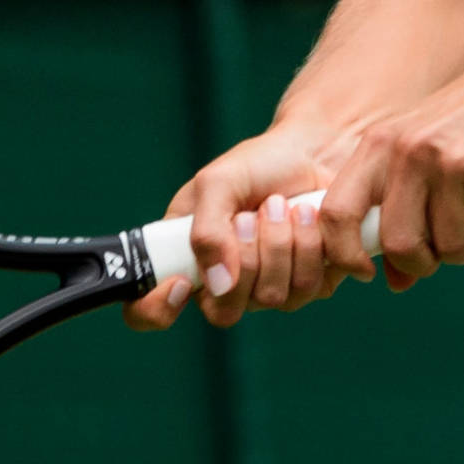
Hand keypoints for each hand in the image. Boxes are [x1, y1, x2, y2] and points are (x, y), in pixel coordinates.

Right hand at [123, 121, 352, 332]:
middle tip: (249, 215)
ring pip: (270, 298)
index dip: (157, 310)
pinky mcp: (308, 285)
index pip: (150, 312)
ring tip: (281, 204)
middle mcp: (223, 286)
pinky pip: (307, 287)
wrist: (313, 152)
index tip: (181, 283)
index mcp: (185, 261)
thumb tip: (217, 283)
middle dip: (243, 257)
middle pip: (224, 311)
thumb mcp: (218, 184)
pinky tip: (307, 215)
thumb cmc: (257, 166)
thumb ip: (207, 231)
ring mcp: (266, 290)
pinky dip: (308, 245)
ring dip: (279, 243)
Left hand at [318, 56, 463, 292]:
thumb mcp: (422, 150)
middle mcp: (413, 153)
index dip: (344, 252)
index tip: (366, 269)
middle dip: (421, 262)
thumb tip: (395, 281)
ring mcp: (454, 166)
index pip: (338, 210)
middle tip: (440, 252)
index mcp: (382, 144)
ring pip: (449, 249)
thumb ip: (400, 207)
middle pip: (400, 244)